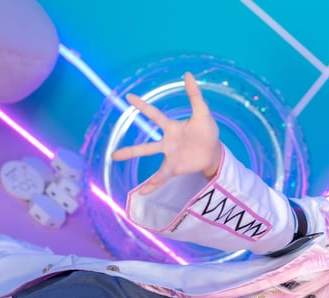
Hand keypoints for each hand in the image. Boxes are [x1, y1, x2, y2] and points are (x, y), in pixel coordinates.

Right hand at [112, 72, 221, 194]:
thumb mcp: (202, 112)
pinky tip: (144, 192)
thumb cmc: (207, 132)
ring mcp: (169, 156)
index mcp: (171, 128)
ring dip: (133, 160)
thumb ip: (194, 95)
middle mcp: (166, 143)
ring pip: (149, 160)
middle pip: (145, 146)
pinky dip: (152, 184)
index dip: (142, 106)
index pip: (154, 115)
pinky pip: (161, 176)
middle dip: (130, 150)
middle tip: (113, 153)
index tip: (129, 97)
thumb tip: (187, 74)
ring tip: (116, 162)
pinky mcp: (175, 168)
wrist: (215, 152)